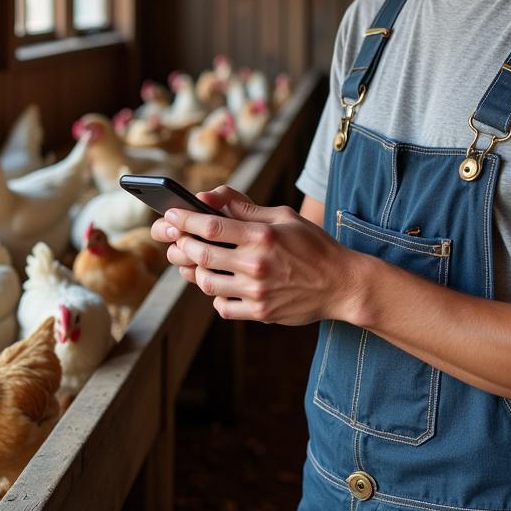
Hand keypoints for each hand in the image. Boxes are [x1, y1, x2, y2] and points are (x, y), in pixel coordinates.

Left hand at [148, 186, 362, 324]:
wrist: (341, 284)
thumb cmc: (312, 244)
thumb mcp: (283, 216)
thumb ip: (245, 207)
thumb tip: (209, 197)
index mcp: (262, 235)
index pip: (210, 226)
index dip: (184, 219)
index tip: (169, 214)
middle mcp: (257, 265)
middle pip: (201, 255)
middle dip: (182, 245)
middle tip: (178, 239)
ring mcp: (257, 292)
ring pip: (206, 283)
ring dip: (195, 271)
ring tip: (198, 262)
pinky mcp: (261, 313)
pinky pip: (222, 307)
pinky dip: (217, 296)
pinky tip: (223, 284)